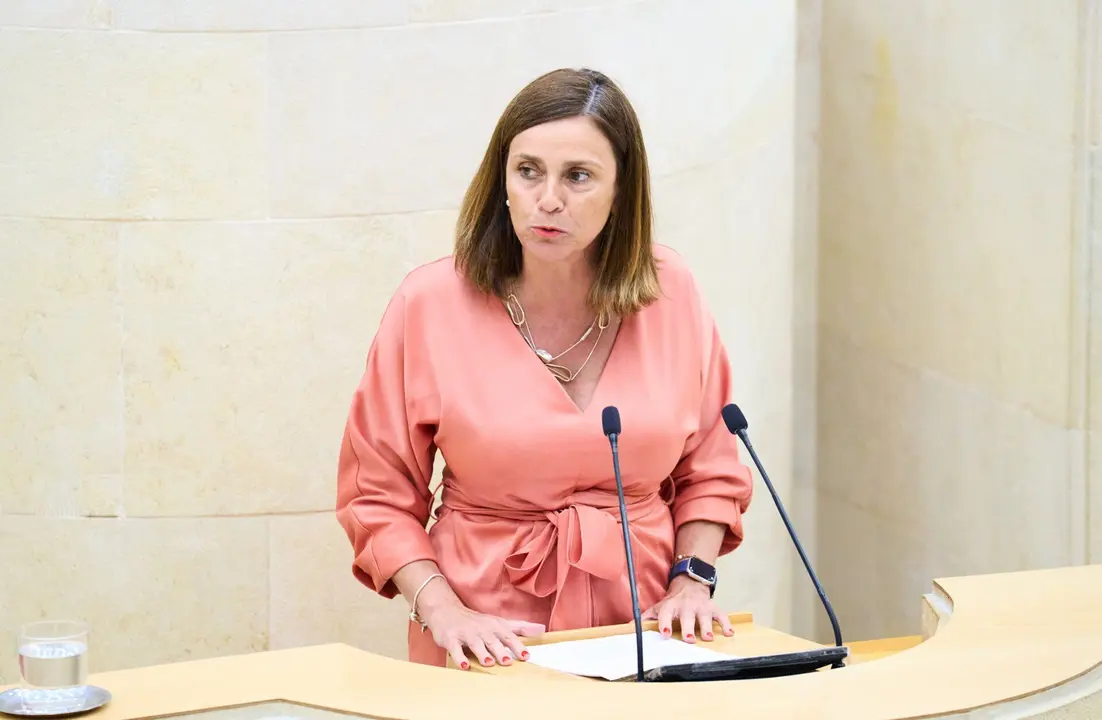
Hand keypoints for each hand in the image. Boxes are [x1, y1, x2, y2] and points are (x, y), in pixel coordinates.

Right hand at [420, 599, 544, 669]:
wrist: (446, 612)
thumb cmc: (477, 622)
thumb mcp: (499, 622)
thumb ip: (520, 627)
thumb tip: (542, 629)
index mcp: (495, 626)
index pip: (508, 636)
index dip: (517, 646)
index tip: (526, 656)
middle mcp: (482, 629)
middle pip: (493, 640)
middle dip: (500, 650)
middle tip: (508, 661)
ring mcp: (466, 634)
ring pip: (475, 644)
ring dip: (482, 653)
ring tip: (489, 663)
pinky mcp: (451, 639)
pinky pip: (455, 649)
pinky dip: (459, 657)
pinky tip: (464, 666)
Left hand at [642, 576, 733, 642]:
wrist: (689, 584)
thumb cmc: (672, 602)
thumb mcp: (659, 607)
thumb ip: (646, 618)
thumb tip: (629, 628)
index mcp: (670, 606)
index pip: (665, 613)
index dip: (664, 623)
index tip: (665, 634)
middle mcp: (686, 606)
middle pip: (687, 617)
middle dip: (688, 628)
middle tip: (689, 640)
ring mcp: (700, 606)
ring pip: (704, 616)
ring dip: (707, 627)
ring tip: (708, 638)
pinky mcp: (713, 607)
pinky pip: (721, 615)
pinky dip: (726, 623)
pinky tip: (729, 633)